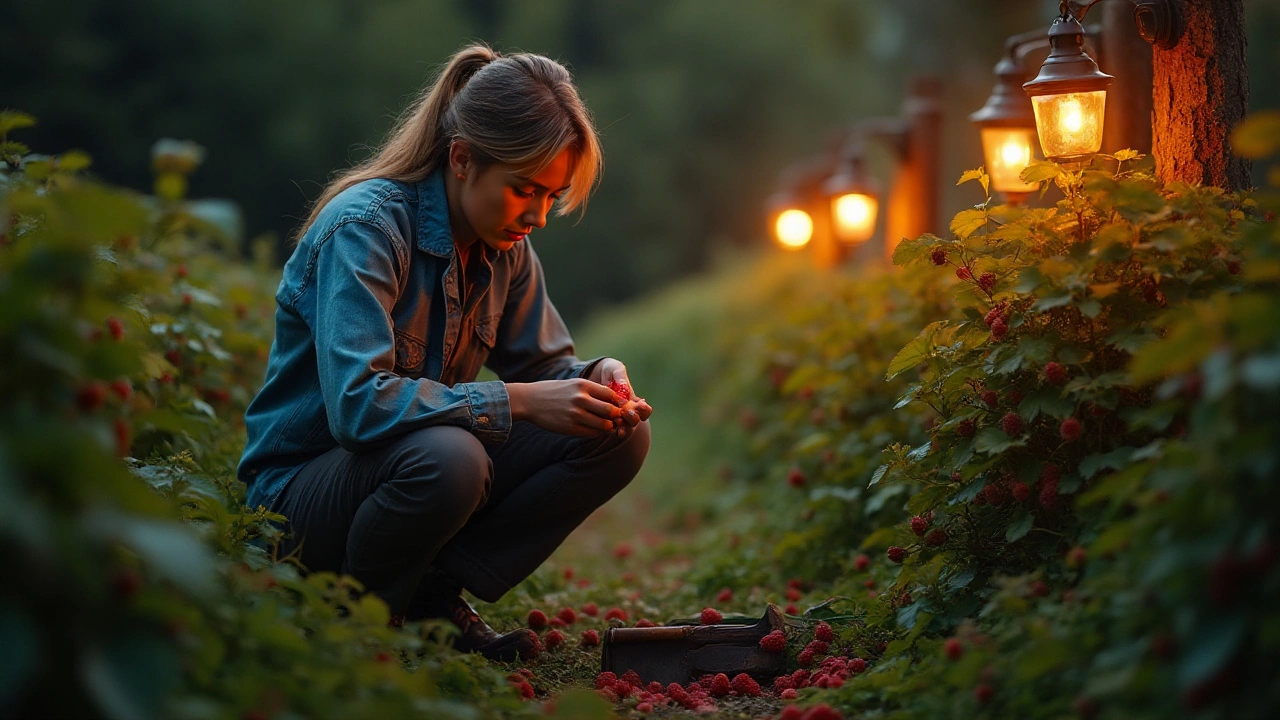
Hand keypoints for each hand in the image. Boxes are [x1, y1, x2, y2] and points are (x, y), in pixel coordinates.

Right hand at [506, 378, 623, 436]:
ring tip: (604, 425)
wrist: (530, 401)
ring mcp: (575, 414)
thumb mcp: (573, 384)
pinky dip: (597, 433)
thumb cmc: (554, 391)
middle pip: (610, 411)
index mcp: (583, 385)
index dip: (617, 402)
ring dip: (607, 426)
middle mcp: (581, 399)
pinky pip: (592, 433)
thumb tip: (614, 399)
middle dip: (615, 416)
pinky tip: (593, 429)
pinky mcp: (570, 428)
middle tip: (615, 418)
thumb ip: (592, 390)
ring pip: (604, 425)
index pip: (611, 395)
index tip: (617, 406)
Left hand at [591, 358, 652, 437]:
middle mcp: (628, 410)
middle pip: (635, 421)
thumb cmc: (610, 370)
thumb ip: (621, 378)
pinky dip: (611, 428)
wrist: (595, 374)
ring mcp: (616, 416)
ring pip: (624, 427)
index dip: (644, 410)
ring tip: (617, 421)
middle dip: (632, 418)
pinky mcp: (604, 418)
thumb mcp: (616, 369)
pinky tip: (609, 427)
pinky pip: (610, 428)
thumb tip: (625, 389)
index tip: (640, 405)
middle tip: (625, 412)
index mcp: (634, 399)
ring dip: (622, 426)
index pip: (645, 410)